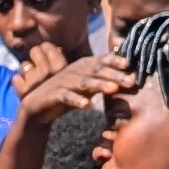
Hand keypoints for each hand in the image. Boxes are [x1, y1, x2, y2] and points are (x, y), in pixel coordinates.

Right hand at [15, 46, 132, 124]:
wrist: (37, 107)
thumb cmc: (65, 95)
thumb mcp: (85, 87)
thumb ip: (101, 81)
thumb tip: (127, 79)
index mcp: (81, 67)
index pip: (100, 60)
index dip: (114, 60)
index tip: (129, 64)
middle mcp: (73, 71)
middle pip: (96, 71)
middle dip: (114, 75)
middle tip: (131, 81)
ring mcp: (63, 82)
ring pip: (84, 82)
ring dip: (99, 85)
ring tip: (114, 90)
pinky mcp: (53, 95)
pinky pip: (66, 97)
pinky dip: (76, 100)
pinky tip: (87, 106)